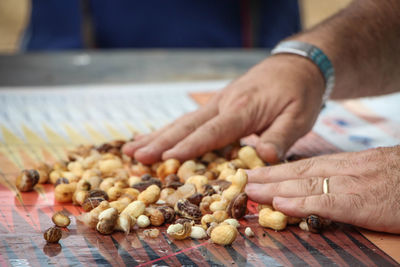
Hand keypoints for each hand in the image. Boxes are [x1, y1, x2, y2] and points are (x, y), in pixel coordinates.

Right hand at [123, 54, 324, 163]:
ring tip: (132, 149)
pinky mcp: (219, 104)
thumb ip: (281, 137)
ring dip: (157, 136)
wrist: (299, 65)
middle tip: (133, 156)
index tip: (165, 159)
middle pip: (187, 126)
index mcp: (242, 109)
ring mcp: (218, 103)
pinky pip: (191, 120)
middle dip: (160, 142)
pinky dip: (171, 130)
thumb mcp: (299, 117)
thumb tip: (264, 157)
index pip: (212, 131)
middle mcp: (224, 104)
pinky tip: (157, 138)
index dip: (189, 146)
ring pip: (183, 122)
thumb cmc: (300, 92)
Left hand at [245, 146, 399, 232]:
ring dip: (275, 187)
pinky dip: (300, 202)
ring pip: (306, 184)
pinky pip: (326, 201)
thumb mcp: (375, 171)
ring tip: (250, 190)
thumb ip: (349, 177)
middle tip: (242, 179)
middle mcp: (346, 169)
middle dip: (268, 176)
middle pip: (299, 172)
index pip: (305, 166)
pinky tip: (280, 204)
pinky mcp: (363, 201)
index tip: (257, 172)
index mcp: (348, 163)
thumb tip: (324, 185)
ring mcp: (353, 184)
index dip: (278, 170)